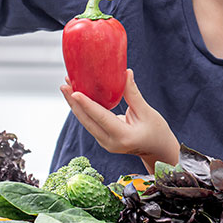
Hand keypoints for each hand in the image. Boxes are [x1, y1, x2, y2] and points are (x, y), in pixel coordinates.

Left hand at [61, 70, 179, 173]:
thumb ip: (133, 93)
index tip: (74, 92)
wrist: (157, 150)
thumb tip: (125, 72)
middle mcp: (110, 142)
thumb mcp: (147, 112)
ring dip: (76, 105)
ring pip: (86, 122)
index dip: (87, 104)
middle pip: (87, 121)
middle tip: (64, 84)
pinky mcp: (103, 139)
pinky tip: (76, 96)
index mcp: (123, 136)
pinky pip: (90, 123)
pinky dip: (83, 109)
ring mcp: (105, 143)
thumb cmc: (156, 131)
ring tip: (67, 86)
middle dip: (74, 102)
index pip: (101, 117)